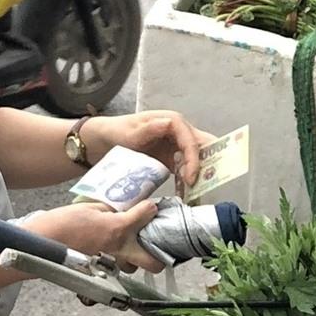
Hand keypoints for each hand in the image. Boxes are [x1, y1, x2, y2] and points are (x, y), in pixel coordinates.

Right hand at [27, 200, 161, 271]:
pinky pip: (113, 269)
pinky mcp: (97, 272)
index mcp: (118, 228)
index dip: (150, 208)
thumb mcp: (89, 207)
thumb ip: (110, 210)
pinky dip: (114, 261)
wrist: (40, 243)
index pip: (146, 214)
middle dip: (157, 254)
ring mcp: (110, 263)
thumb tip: (120, 210)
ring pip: (133, 268)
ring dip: (133, 259)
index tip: (149, 206)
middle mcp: (119, 249)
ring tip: (126, 246)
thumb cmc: (61, 222)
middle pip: (154, 263)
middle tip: (150, 241)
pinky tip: (106, 251)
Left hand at [88, 110, 212, 186]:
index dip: (194, 159)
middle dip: (210, 163)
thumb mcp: (130, 132)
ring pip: (198, 158)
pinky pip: (186, 169)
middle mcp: (179, 132)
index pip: (191, 140)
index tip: (190, 178)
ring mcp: (177, 145)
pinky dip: (189, 180)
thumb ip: (148, 129)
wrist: (104, 142)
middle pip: (203, 146)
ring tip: (200, 192)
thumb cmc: (117, 132)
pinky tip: (187, 193)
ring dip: (201, 173)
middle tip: (211, 183)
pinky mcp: (173, 158)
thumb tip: (169, 123)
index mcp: (173, 122)